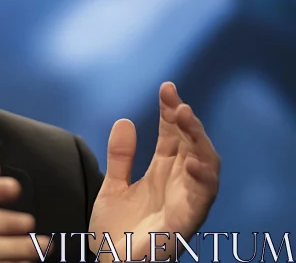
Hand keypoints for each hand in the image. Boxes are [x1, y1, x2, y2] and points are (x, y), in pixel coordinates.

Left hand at [89, 82, 220, 260]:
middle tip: (176, 101)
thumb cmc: (116, 232)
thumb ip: (120, 157)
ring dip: (199, 143)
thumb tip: (124, 120)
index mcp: (163, 174)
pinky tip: (190, 162)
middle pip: (193, 147)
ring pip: (206, 170)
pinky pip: (200, 203)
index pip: (173, 136)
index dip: (171, 112)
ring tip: (185, 119)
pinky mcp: (183, 226)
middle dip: (188, 123)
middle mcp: (178, 186)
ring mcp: (183, 205)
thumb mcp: (113, 187)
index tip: (166, 88)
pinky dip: (200, 181)